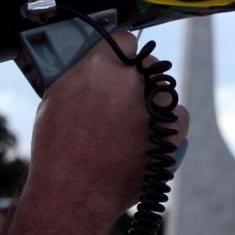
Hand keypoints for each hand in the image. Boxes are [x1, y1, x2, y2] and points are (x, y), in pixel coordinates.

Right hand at [28, 31, 189, 226]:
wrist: (75, 193)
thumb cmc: (58, 152)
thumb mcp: (55, 100)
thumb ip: (81, 76)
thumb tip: (93, 69)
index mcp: (98, 65)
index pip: (124, 40)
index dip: (122, 53)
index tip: (122, 62)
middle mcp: (130, 80)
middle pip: (146, 66)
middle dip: (137, 80)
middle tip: (125, 100)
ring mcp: (154, 105)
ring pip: (164, 92)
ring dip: (153, 102)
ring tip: (132, 126)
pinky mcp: (173, 130)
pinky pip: (179, 117)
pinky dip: (169, 126)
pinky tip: (150, 138)